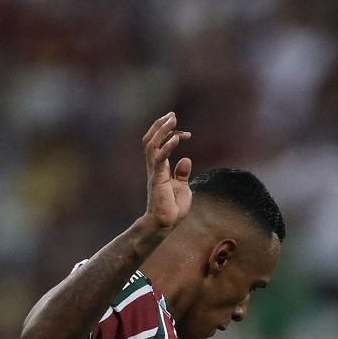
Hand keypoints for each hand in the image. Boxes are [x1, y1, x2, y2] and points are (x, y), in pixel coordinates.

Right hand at [141, 113, 192, 230]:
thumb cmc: (172, 209)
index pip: (160, 145)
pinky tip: (177, 138)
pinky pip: (159, 158)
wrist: (165, 223)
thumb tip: (186, 159)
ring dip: (161, 130)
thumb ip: (182, 174)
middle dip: (160, 126)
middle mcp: (154, 167)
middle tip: (172, 115)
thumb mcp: (182, 188)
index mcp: (160, 168)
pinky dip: (167, 146)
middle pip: (151, 140)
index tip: (186, 133)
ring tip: (172, 118)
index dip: (172, 135)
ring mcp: (155, 172)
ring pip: (151, 144)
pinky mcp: (158, 178)